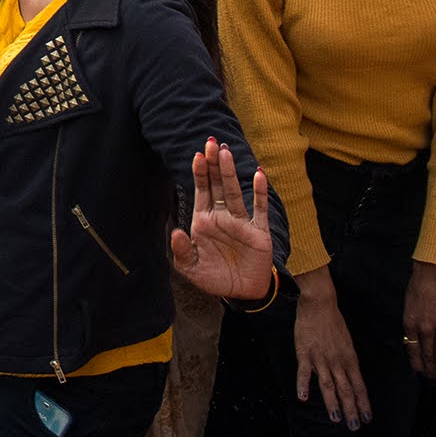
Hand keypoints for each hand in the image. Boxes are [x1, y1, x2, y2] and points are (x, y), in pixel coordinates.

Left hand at [169, 139, 275, 301]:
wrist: (242, 293)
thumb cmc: (215, 277)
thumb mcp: (191, 268)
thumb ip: (182, 251)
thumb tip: (176, 232)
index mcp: (205, 221)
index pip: (202, 191)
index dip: (199, 173)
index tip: (197, 155)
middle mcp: (222, 216)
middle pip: (217, 184)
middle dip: (214, 164)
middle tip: (211, 142)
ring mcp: (241, 222)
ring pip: (235, 192)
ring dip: (231, 172)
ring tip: (226, 152)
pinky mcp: (259, 232)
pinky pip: (259, 209)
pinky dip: (259, 192)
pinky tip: (258, 174)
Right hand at [294, 274, 372, 426]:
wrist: (319, 304)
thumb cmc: (334, 322)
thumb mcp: (347, 343)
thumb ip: (347, 361)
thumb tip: (350, 378)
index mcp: (350, 359)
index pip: (359, 386)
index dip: (363, 403)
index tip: (367, 419)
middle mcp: (338, 362)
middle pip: (346, 390)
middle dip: (351, 410)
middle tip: (354, 427)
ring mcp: (321, 359)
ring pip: (329, 386)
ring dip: (333, 404)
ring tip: (336, 419)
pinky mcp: (305, 354)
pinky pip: (304, 372)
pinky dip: (304, 385)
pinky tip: (303, 398)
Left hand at [403, 261, 435, 386]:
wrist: (433, 271)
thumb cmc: (419, 286)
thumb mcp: (408, 306)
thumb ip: (412, 324)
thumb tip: (414, 339)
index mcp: (411, 325)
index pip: (413, 351)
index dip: (418, 365)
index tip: (422, 374)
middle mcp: (425, 329)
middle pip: (429, 356)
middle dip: (432, 372)